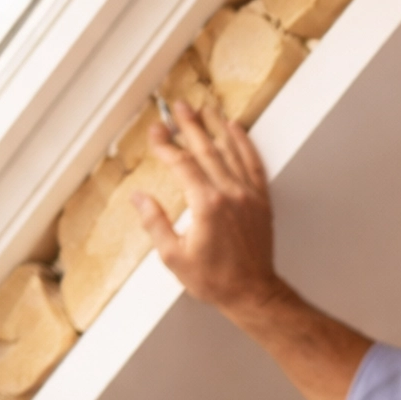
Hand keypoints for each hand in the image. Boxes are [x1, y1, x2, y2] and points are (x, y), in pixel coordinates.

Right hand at [132, 100, 282, 320]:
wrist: (253, 293)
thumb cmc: (214, 280)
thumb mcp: (174, 257)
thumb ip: (155, 224)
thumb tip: (139, 198)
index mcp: (205, 205)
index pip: (182, 164)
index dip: (166, 145)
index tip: (156, 131)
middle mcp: (229, 194)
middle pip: (206, 150)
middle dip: (189, 126)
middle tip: (178, 106)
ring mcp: (248, 195)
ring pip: (231, 152)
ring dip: (216, 127)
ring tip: (205, 108)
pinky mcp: (261, 201)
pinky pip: (253, 164)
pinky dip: (245, 144)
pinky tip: (236, 130)